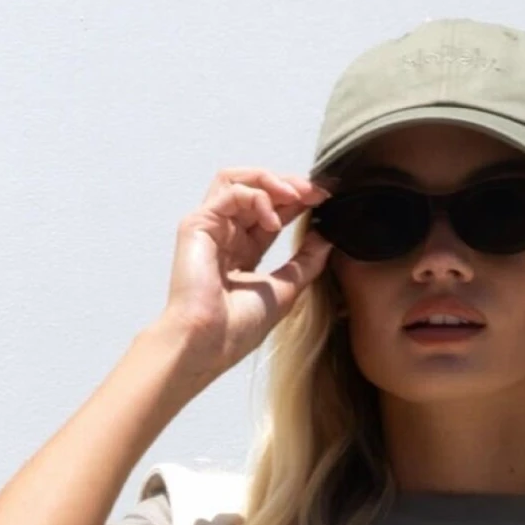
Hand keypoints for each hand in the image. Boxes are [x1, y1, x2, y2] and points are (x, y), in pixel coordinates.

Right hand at [162, 167, 334, 379]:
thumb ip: (306, 263)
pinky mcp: (197, 224)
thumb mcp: (286, 289)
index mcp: (242, 250)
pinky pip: (230, 192)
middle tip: (316, 192)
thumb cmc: (236, 328)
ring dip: (271, 181)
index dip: (297, 201)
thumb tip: (327, 239)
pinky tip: (274, 220)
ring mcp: (209, 227)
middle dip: (289, 185)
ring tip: (297, 195)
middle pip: (255, 189)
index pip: (271, 212)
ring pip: (237, 180)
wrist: (208, 344)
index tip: (325, 200)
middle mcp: (224, 234)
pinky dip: (257, 197)